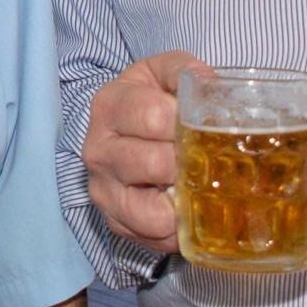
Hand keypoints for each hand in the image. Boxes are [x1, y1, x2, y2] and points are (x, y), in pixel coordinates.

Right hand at [83, 51, 199, 252]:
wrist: (123, 136)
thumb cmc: (150, 103)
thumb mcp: (161, 75)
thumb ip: (183, 69)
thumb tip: (208, 82)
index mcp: (110, 105)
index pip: (153, 116)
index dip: (188, 122)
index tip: (205, 124)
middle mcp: (98, 150)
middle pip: (155, 163)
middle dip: (189, 163)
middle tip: (206, 157)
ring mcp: (104, 191)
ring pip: (153, 211)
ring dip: (184, 201)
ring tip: (195, 186)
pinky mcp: (115, 223)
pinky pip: (155, 237)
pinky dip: (179, 228)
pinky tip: (186, 207)